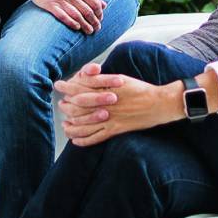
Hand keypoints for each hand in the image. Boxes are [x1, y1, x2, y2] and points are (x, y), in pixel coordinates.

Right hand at [9, 0, 105, 33]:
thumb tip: (104, 5)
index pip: (94, 2)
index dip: (99, 13)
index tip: (100, 19)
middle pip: (87, 10)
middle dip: (94, 21)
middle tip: (97, 29)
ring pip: (77, 15)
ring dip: (85, 25)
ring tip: (89, 31)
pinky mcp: (50, 4)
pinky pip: (63, 16)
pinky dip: (71, 23)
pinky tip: (77, 27)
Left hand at [54, 62, 181, 146]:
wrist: (159, 103)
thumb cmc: (142, 89)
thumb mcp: (121, 79)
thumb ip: (103, 79)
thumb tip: (88, 76)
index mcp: (105, 89)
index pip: (80, 87)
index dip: (67, 87)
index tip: (59, 85)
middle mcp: (104, 104)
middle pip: (77, 107)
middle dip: (66, 106)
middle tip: (61, 106)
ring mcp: (109, 118)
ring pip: (83, 124)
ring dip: (71, 125)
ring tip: (65, 125)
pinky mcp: (116, 129)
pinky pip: (95, 137)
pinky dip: (83, 140)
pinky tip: (76, 141)